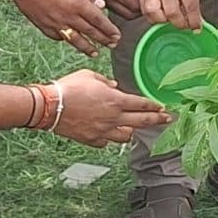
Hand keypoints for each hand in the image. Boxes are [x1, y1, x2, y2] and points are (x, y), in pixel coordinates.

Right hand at [3, 0, 121, 53]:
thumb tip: (102, 5)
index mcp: (79, 4)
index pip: (99, 21)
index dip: (109, 30)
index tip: (117, 35)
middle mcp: (69, 17)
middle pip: (90, 32)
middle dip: (103, 40)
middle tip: (112, 45)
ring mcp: (55, 23)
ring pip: (75, 40)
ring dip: (87, 47)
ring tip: (95, 53)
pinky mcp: (43, 26)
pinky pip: (58, 37)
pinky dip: (66, 40)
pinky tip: (71, 41)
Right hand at [45, 70, 170, 146]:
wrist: (50, 106)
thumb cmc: (68, 88)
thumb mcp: (90, 76)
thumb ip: (105, 82)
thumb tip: (113, 86)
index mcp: (116, 100)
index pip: (142, 104)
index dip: (154, 106)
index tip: (162, 107)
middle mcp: (114, 117)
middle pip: (142, 121)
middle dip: (157, 120)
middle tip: (167, 120)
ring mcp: (104, 131)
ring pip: (127, 135)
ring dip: (132, 130)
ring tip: (134, 127)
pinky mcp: (92, 140)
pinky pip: (107, 142)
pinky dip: (110, 138)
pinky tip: (109, 133)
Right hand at [136, 0, 202, 30]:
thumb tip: (195, 14)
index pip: (190, 7)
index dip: (194, 21)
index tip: (196, 26)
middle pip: (172, 14)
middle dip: (180, 24)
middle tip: (184, 25)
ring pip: (155, 14)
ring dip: (163, 21)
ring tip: (169, 20)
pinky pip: (144, 7)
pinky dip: (151, 14)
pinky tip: (158, 12)